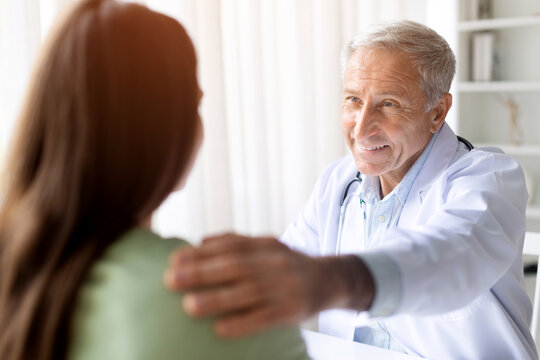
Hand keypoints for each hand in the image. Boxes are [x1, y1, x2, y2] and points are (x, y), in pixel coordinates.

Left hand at [164, 233, 374, 337]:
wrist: (330, 279)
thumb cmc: (287, 265)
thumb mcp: (267, 246)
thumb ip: (237, 243)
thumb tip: (198, 243)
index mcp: (266, 244)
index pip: (231, 245)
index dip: (202, 251)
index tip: (174, 259)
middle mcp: (276, 262)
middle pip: (236, 266)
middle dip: (201, 272)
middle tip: (170, 279)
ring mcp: (286, 286)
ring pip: (248, 292)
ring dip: (217, 299)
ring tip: (188, 306)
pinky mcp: (293, 311)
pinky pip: (265, 318)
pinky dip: (242, 323)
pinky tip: (220, 329)